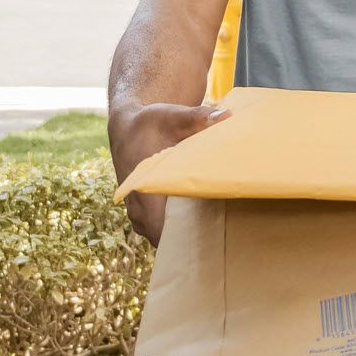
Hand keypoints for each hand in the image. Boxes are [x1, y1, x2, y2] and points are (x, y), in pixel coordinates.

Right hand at [114, 103, 232, 246]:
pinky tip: (200, 213)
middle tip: (222, 225)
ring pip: (163, 236)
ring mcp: (139, 213)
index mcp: (144, 191)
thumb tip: (227, 116)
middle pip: (166, 239)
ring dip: (184, 232)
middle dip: (191, 237)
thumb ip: (199, 118)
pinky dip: (177, 225)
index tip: (213, 231)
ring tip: (214, 222)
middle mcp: (138, 208)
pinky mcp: (144, 212)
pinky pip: (160, 229)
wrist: (127, 126)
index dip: (186, 237)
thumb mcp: (174, 116)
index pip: (163, 231)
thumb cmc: (151, 122)